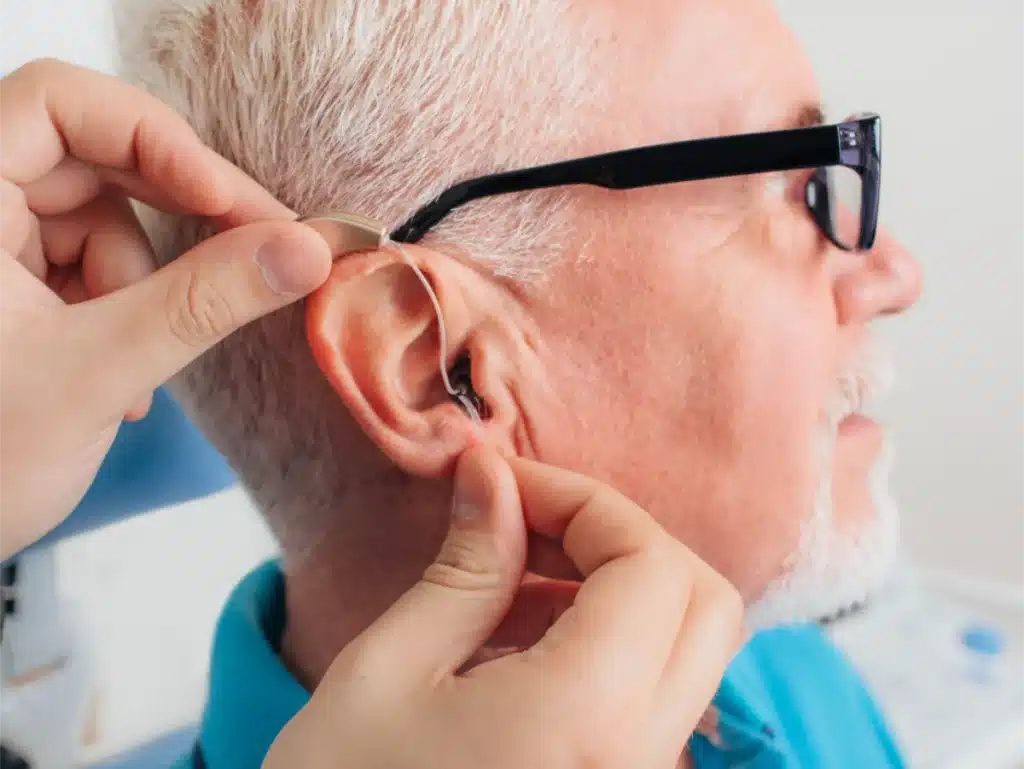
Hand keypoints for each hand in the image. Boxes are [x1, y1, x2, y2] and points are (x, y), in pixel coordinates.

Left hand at [0, 60, 331, 557]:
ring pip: (102, 217)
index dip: (152, 138)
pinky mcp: (10, 283)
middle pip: (95, 158)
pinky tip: (120, 377)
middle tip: (262, 249)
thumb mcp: (97, 373)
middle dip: (179, 213)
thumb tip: (300, 250)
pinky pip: (93, 262)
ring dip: (146, 285)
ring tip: (137, 368)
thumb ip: (203, 303)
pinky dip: (125, 309)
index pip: (59, 105)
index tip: (225, 201)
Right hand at [265, 448, 742, 768]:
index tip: (507, 487)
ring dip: (612, 590)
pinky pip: (655, 699)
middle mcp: (642, 763)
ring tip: (506, 587)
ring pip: (686, 649)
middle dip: (618, 540)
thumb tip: (492, 474)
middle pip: (701, 602)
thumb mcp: (386, 673)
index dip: (585, 501)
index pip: (651, 565)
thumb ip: (464, 565)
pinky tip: (516, 649)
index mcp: (587, 720)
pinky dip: (607, 647)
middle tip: (525, 526)